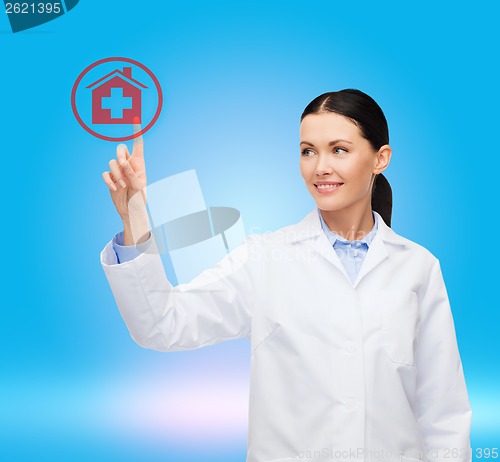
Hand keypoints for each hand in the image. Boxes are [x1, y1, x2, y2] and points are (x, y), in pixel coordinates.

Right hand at [102, 122, 149, 244]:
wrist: (131, 211)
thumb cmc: (139, 200)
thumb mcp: (139, 187)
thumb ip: (131, 173)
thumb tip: (122, 161)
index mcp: (139, 164)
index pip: (138, 144)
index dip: (136, 132)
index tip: (135, 118)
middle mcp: (129, 165)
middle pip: (120, 148)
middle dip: (120, 156)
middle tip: (124, 167)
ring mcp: (119, 171)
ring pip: (112, 162)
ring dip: (116, 174)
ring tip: (123, 186)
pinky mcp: (110, 178)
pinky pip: (105, 173)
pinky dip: (109, 180)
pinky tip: (114, 188)